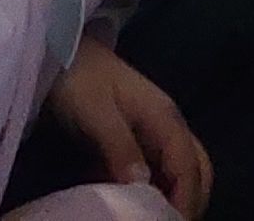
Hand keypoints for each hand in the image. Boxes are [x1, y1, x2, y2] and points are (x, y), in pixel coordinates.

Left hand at [45, 36, 211, 219]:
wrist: (58, 50)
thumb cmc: (77, 79)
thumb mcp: (96, 113)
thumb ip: (120, 148)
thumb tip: (143, 187)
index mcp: (164, 118)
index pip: (189, 166)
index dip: (186, 200)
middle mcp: (166, 123)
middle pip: (195, 166)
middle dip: (191, 199)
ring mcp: (151, 128)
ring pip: (178, 167)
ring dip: (174, 194)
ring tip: (156, 217)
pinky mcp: (134, 134)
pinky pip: (155, 166)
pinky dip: (154, 188)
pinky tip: (134, 202)